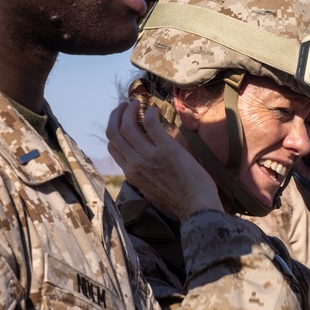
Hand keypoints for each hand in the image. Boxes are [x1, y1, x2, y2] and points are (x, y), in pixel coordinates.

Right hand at [106, 99, 222, 220]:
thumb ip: (145, 174)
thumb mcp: (152, 189)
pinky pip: (151, 124)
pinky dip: (150, 113)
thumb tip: (146, 161)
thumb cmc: (180, 200)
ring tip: (136, 103)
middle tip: (125, 106)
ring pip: (127, 126)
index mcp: (131, 174)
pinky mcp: (166, 149)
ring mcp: (149, 156)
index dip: (115, 130)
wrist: (196, 206)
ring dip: (129, 110)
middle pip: (114, 133)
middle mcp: (135, 164)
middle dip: (116, 115)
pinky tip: (155, 110)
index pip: (113, 147)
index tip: (121, 120)